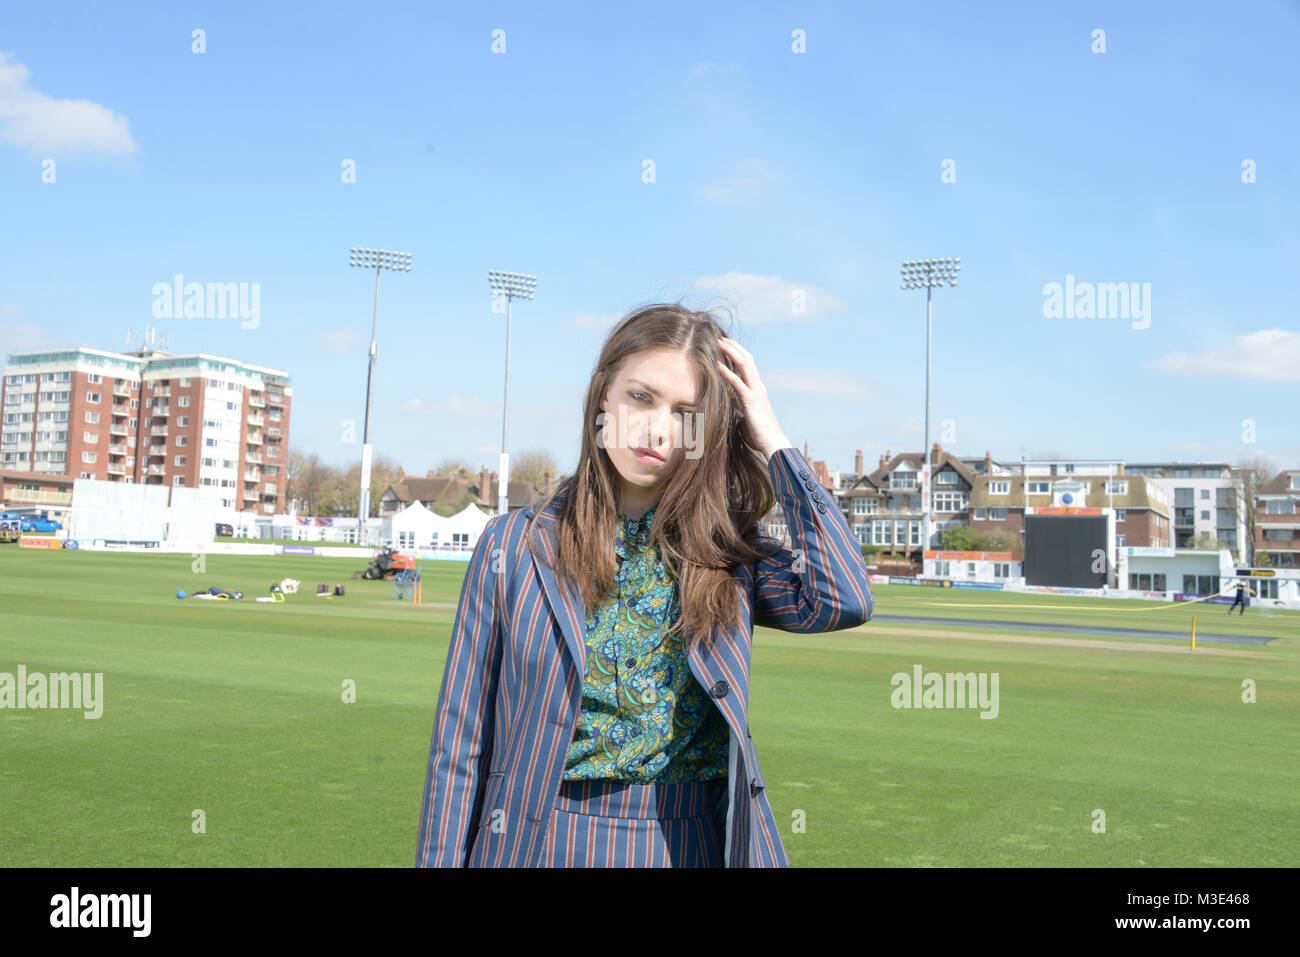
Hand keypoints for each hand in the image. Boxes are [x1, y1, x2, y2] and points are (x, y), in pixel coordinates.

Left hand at [716, 337, 790, 459]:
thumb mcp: (746, 419)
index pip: (748, 365)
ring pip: (745, 365)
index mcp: (757, 389)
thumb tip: (731, 411)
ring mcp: (755, 392)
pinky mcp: (751, 401)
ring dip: (732, 353)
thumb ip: (739, 411)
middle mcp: (758, 386)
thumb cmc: (759, 434)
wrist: (772, 443)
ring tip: (719, 343)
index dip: (738, 354)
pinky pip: (738, 383)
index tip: (726, 346)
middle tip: (721, 338)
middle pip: (747, 359)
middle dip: (734, 347)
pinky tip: (718, 365)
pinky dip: (728, 373)